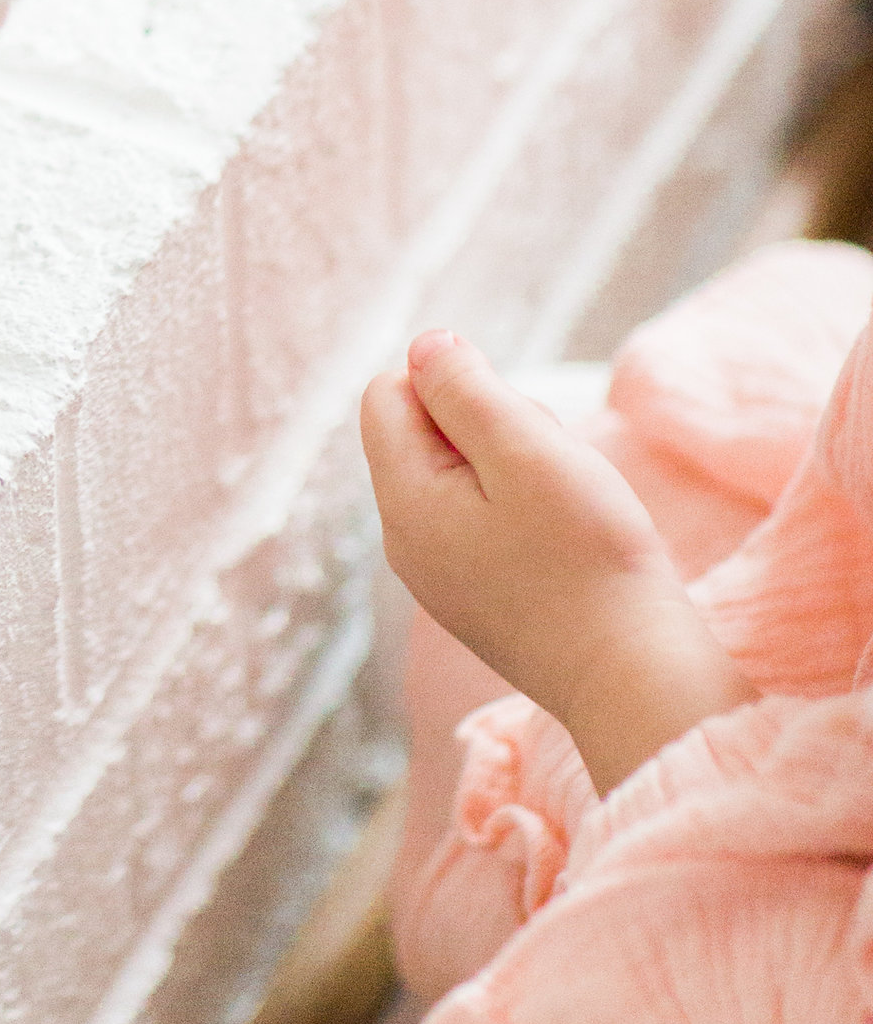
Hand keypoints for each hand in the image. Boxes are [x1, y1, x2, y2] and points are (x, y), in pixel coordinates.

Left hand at [362, 330, 751, 797]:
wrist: (635, 677)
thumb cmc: (588, 558)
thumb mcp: (525, 451)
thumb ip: (465, 390)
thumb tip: (424, 346)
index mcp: (402, 502)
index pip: (388, 393)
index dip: (455, 383)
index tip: (517, 423)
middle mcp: (406, 542)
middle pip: (425, 432)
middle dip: (490, 425)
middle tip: (551, 467)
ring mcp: (442, 576)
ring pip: (463, 475)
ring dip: (517, 466)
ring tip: (569, 506)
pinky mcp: (481, 598)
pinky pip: (486, 521)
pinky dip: (528, 511)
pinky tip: (569, 541)